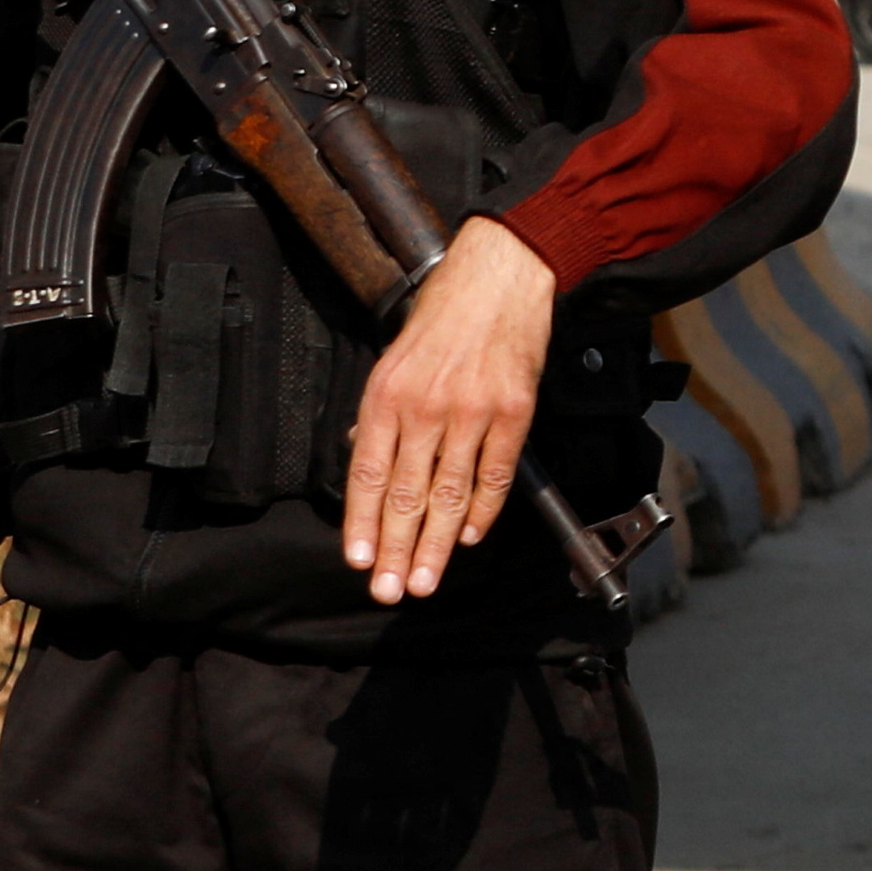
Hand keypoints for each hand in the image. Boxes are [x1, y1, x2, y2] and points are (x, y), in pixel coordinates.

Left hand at [340, 214, 556, 604]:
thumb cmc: (443, 316)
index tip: (359, 561)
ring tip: (426, 580)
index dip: (361, 523)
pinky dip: (484, 510)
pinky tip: (472, 537)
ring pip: (449, 494)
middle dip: (395, 549)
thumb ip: (380, 413)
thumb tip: (364, 460)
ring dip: (437, 544)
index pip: (366, 474)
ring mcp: (471, 412)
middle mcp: (424, 408)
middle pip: (405, 494)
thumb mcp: (393, 358)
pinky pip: (496, 474)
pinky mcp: (513, 412)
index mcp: (386, 396)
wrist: (499, 279)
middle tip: (390, 592)